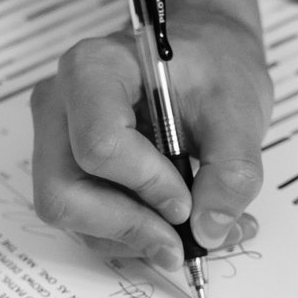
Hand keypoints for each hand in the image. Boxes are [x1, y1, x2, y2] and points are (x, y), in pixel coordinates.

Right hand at [33, 0, 270, 267]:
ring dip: (134, 239)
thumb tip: (208, 230)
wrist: (204, 54)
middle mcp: (60, 106)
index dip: (147, 186)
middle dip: (128, 228)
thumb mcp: (240, 108)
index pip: (99, 146)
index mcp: (93, 70)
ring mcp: (57, 140)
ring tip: (197, 233)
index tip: (188, 201)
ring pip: (72, 216)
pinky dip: (132, 236)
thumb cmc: (213, 64)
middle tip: (182, 243)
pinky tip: (177, 226)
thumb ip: (231, 170)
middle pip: (65, 194)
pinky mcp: (69, 169)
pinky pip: (85, 221)